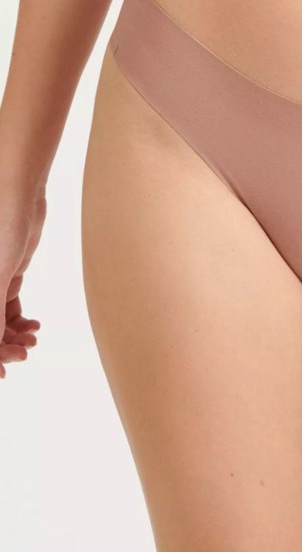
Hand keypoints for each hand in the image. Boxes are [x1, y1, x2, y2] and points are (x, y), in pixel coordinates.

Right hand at [0, 184, 44, 375]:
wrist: (17, 192)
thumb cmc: (1, 226)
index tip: (3, 375)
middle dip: (0, 347)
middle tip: (24, 354)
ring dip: (11, 336)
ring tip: (31, 340)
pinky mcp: (4, 273)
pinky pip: (6, 305)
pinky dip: (18, 319)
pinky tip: (33, 326)